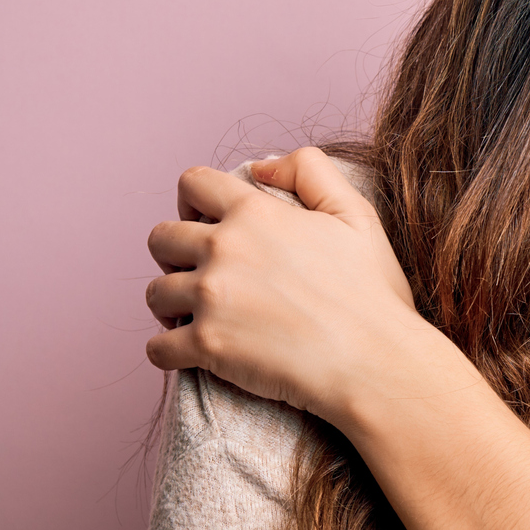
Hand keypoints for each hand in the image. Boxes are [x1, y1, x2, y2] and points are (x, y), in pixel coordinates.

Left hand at [143, 148, 434, 417]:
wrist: (374, 362)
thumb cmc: (372, 295)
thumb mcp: (356, 215)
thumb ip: (311, 170)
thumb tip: (260, 167)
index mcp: (255, 213)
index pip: (192, 184)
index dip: (193, 202)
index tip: (204, 224)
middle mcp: (224, 249)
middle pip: (161, 238)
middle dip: (173, 256)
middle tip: (198, 276)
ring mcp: (211, 298)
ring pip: (155, 293)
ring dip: (169, 305)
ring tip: (194, 318)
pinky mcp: (206, 346)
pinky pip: (156, 348)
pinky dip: (167, 352)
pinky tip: (189, 354)